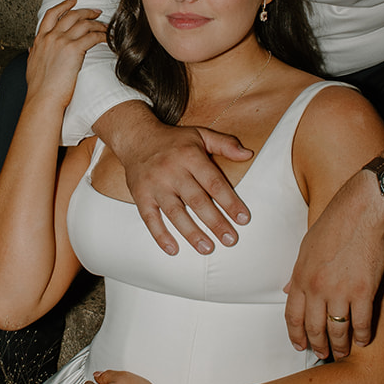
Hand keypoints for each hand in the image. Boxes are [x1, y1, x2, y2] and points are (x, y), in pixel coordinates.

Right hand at [25, 0, 106, 107]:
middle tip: (96, 11)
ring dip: (97, 22)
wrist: (43, 99)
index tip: (73, 0)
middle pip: (71, 15)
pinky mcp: (74, 50)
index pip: (51, 14)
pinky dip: (102, 35)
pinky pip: (92, 36)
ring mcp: (61, 42)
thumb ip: (32, 54)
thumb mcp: (30, 66)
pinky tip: (107, 37)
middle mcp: (50, 37)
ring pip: (83, 23)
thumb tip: (31, 49)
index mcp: (40, 40)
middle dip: (86, 11)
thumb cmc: (38, 88)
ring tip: (105, 25)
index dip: (64, 5)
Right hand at [98, 103, 252, 255]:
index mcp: (190, 156)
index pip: (213, 182)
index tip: (243, 219)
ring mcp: (155, 184)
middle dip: (215, 222)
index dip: (229, 202)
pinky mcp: (140, 195)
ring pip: (175, 212)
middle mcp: (172, 171)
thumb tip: (248, 154)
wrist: (135, 137)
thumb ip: (225, 144)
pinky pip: (149, 218)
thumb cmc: (174, 141)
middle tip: (230, 240)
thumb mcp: (200, 134)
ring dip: (191, 233)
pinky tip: (173, 249)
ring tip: (207, 248)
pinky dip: (160, 235)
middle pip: (196, 200)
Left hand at [284, 170, 383, 359]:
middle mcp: (318, 288)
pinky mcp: (364, 291)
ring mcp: (341, 291)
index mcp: (301, 277)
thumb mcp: (306, 247)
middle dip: (317, 346)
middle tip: (322, 354)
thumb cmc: (334, 224)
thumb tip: (288, 290)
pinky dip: (362, 335)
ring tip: (343, 352)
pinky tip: (363, 340)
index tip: (299, 346)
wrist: (361, 211)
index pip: (293, 316)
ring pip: (338, 330)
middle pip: (314, 328)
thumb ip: (298, 273)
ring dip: (340, 346)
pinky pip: (361, 323)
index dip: (296, 335)